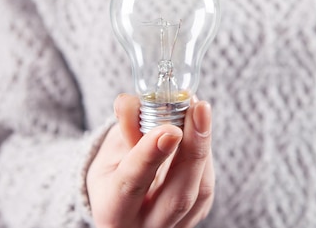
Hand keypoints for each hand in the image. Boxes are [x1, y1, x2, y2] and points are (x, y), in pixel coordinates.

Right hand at [87, 94, 213, 227]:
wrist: (125, 204)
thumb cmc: (114, 174)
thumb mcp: (108, 153)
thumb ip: (123, 129)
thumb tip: (133, 101)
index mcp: (114, 213)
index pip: (132, 184)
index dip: (151, 156)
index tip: (169, 129)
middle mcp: (146, 227)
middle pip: (178, 197)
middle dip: (193, 149)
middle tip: (199, 109)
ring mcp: (176, 227)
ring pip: (201, 191)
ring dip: (203, 145)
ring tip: (199, 108)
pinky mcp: (197, 217)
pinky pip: (206, 185)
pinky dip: (205, 152)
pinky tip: (200, 126)